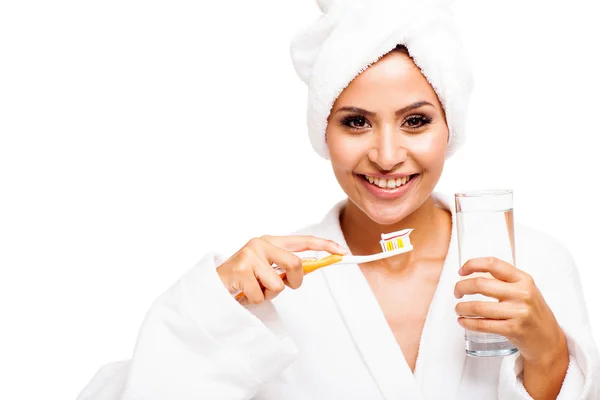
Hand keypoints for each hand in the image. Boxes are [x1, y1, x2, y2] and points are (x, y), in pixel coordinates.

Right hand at [217, 235, 346, 303]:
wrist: (213, 285)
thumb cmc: (244, 278)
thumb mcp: (268, 268)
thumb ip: (287, 266)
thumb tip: (315, 266)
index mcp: (270, 241)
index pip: (303, 241)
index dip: (325, 245)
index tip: (342, 252)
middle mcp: (260, 244)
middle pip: (296, 264)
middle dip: (294, 282)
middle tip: (284, 286)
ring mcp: (249, 256)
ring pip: (278, 284)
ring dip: (269, 294)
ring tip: (255, 289)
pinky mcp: (240, 270)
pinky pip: (261, 295)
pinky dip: (255, 300)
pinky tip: (244, 293)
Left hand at [454, 257, 566, 366]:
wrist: (549, 341)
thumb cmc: (532, 312)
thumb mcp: (525, 290)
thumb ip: (505, 280)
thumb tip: (471, 273)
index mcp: (523, 279)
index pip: (493, 264)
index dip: (472, 265)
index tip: (461, 271)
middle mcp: (522, 293)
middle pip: (480, 284)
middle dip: (461, 287)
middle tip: (456, 292)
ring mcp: (519, 312)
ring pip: (478, 307)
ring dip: (461, 308)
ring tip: (458, 309)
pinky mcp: (514, 330)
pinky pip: (482, 325)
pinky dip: (467, 323)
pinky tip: (463, 321)